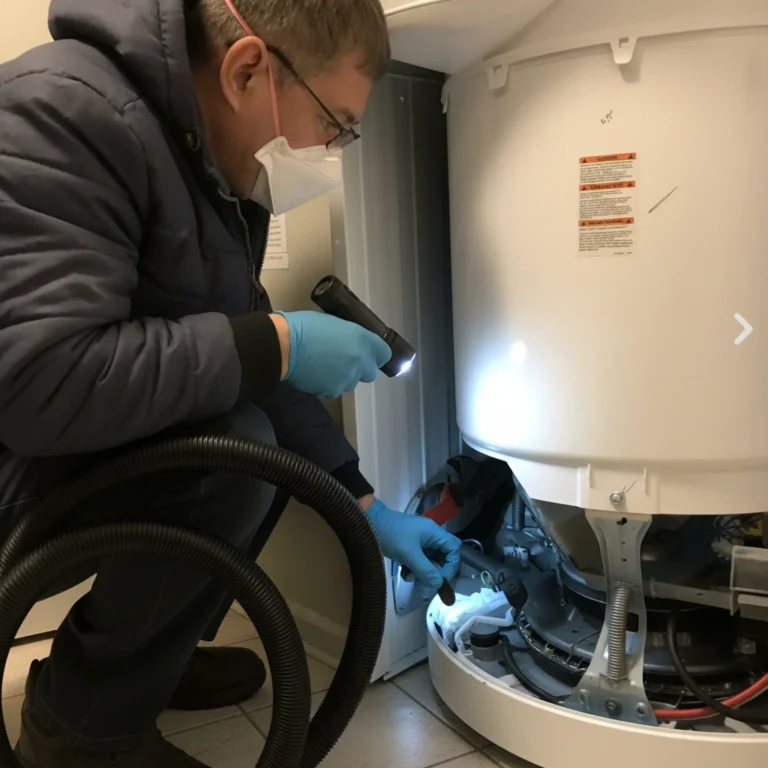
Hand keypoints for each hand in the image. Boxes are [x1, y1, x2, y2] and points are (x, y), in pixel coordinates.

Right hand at [271, 311, 391, 398]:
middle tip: (345, 359)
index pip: (384, 353)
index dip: (376, 354)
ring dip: (344, 376)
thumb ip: (350, 336)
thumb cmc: (305, 326)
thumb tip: (352, 342)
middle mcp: (360, 361)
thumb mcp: (334, 323)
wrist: (283, 346)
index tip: (368, 352)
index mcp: (362, 339)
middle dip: (361, 368)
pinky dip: (329, 383)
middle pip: (370, 372)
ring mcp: (347, 379)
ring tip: (326, 366)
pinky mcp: (332, 391)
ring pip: (352, 382)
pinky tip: (316, 374)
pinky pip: (335, 389)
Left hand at [365, 500, 460, 590]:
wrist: (368, 524)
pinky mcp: (410, 546)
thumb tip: (439, 584)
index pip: (454, 550)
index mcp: (434, 532)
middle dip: (436, 571)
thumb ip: (426, 570)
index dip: (451, 566)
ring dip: (422, 572)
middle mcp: (431, 536)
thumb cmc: (391, 535)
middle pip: (443, 557)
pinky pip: (419, 561)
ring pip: (430, 561)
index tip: (441, 579)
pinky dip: (413, 569)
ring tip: (409, 576)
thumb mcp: (409, 554)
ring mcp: (420, 541)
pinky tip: (404, 572)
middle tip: (427, 581)